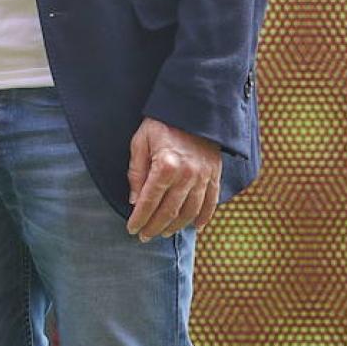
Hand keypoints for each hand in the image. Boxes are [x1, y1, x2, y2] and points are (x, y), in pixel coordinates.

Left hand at [125, 117, 220, 241]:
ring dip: (175, 227)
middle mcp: (187, 175)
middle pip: (169, 211)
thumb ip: (136, 172)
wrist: (192, 108)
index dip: (140, 218)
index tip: (132, 229)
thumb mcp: (140, 142)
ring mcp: (203, 177)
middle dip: (154, 227)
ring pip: (189, 212)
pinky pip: (211, 202)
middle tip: (144, 237)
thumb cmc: (161, 123)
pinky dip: (203, 218)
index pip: (149, 201)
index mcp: (165, 166)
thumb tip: (134, 200)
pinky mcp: (214, 175)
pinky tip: (194, 227)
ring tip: (163, 233)